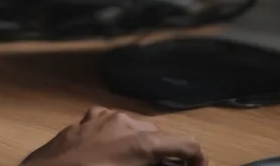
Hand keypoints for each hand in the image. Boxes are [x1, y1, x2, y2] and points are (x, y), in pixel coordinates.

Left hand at [21, 107, 205, 165]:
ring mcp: (101, 119)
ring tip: (139, 163)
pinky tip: (112, 154)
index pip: (186, 143)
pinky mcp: (83, 122)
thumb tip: (170, 164)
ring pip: (134, 128)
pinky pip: (110, 126)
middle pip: (159, 135)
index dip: (197, 158)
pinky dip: (118, 138)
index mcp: (142, 141)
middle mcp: (124, 123)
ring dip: (142, 145)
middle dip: (167, 154)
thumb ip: (155, 165)